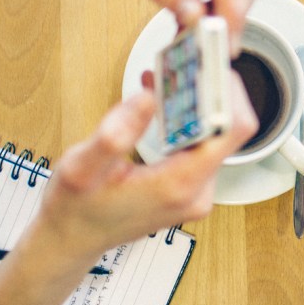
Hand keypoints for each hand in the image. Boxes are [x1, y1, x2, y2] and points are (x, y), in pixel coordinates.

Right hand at [35, 77, 256, 261]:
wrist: (72, 240)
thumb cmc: (75, 209)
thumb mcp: (81, 168)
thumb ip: (114, 134)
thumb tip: (148, 98)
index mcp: (177, 185)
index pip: (231, 129)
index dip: (227, 91)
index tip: (207, 64)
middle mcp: (196, 192)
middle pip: (227, 129)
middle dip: (208, 91)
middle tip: (183, 63)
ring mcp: (196, 192)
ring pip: (215, 135)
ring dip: (196, 103)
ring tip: (168, 79)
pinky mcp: (189, 188)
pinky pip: (201, 145)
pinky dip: (187, 119)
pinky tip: (162, 102)